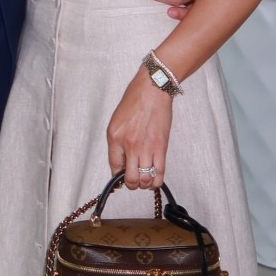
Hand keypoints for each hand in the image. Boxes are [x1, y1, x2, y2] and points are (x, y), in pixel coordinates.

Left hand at [107, 67, 172, 188]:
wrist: (152, 90)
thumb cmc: (134, 102)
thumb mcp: (116, 122)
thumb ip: (117, 143)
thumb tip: (121, 162)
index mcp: (116, 139)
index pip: (114, 168)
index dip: (118, 177)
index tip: (122, 176)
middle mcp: (130, 146)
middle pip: (130, 179)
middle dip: (131, 184)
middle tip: (134, 180)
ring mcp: (146, 148)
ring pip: (145, 180)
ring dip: (144, 183)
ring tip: (145, 178)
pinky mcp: (161, 147)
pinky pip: (159, 173)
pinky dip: (156, 181)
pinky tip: (154, 179)